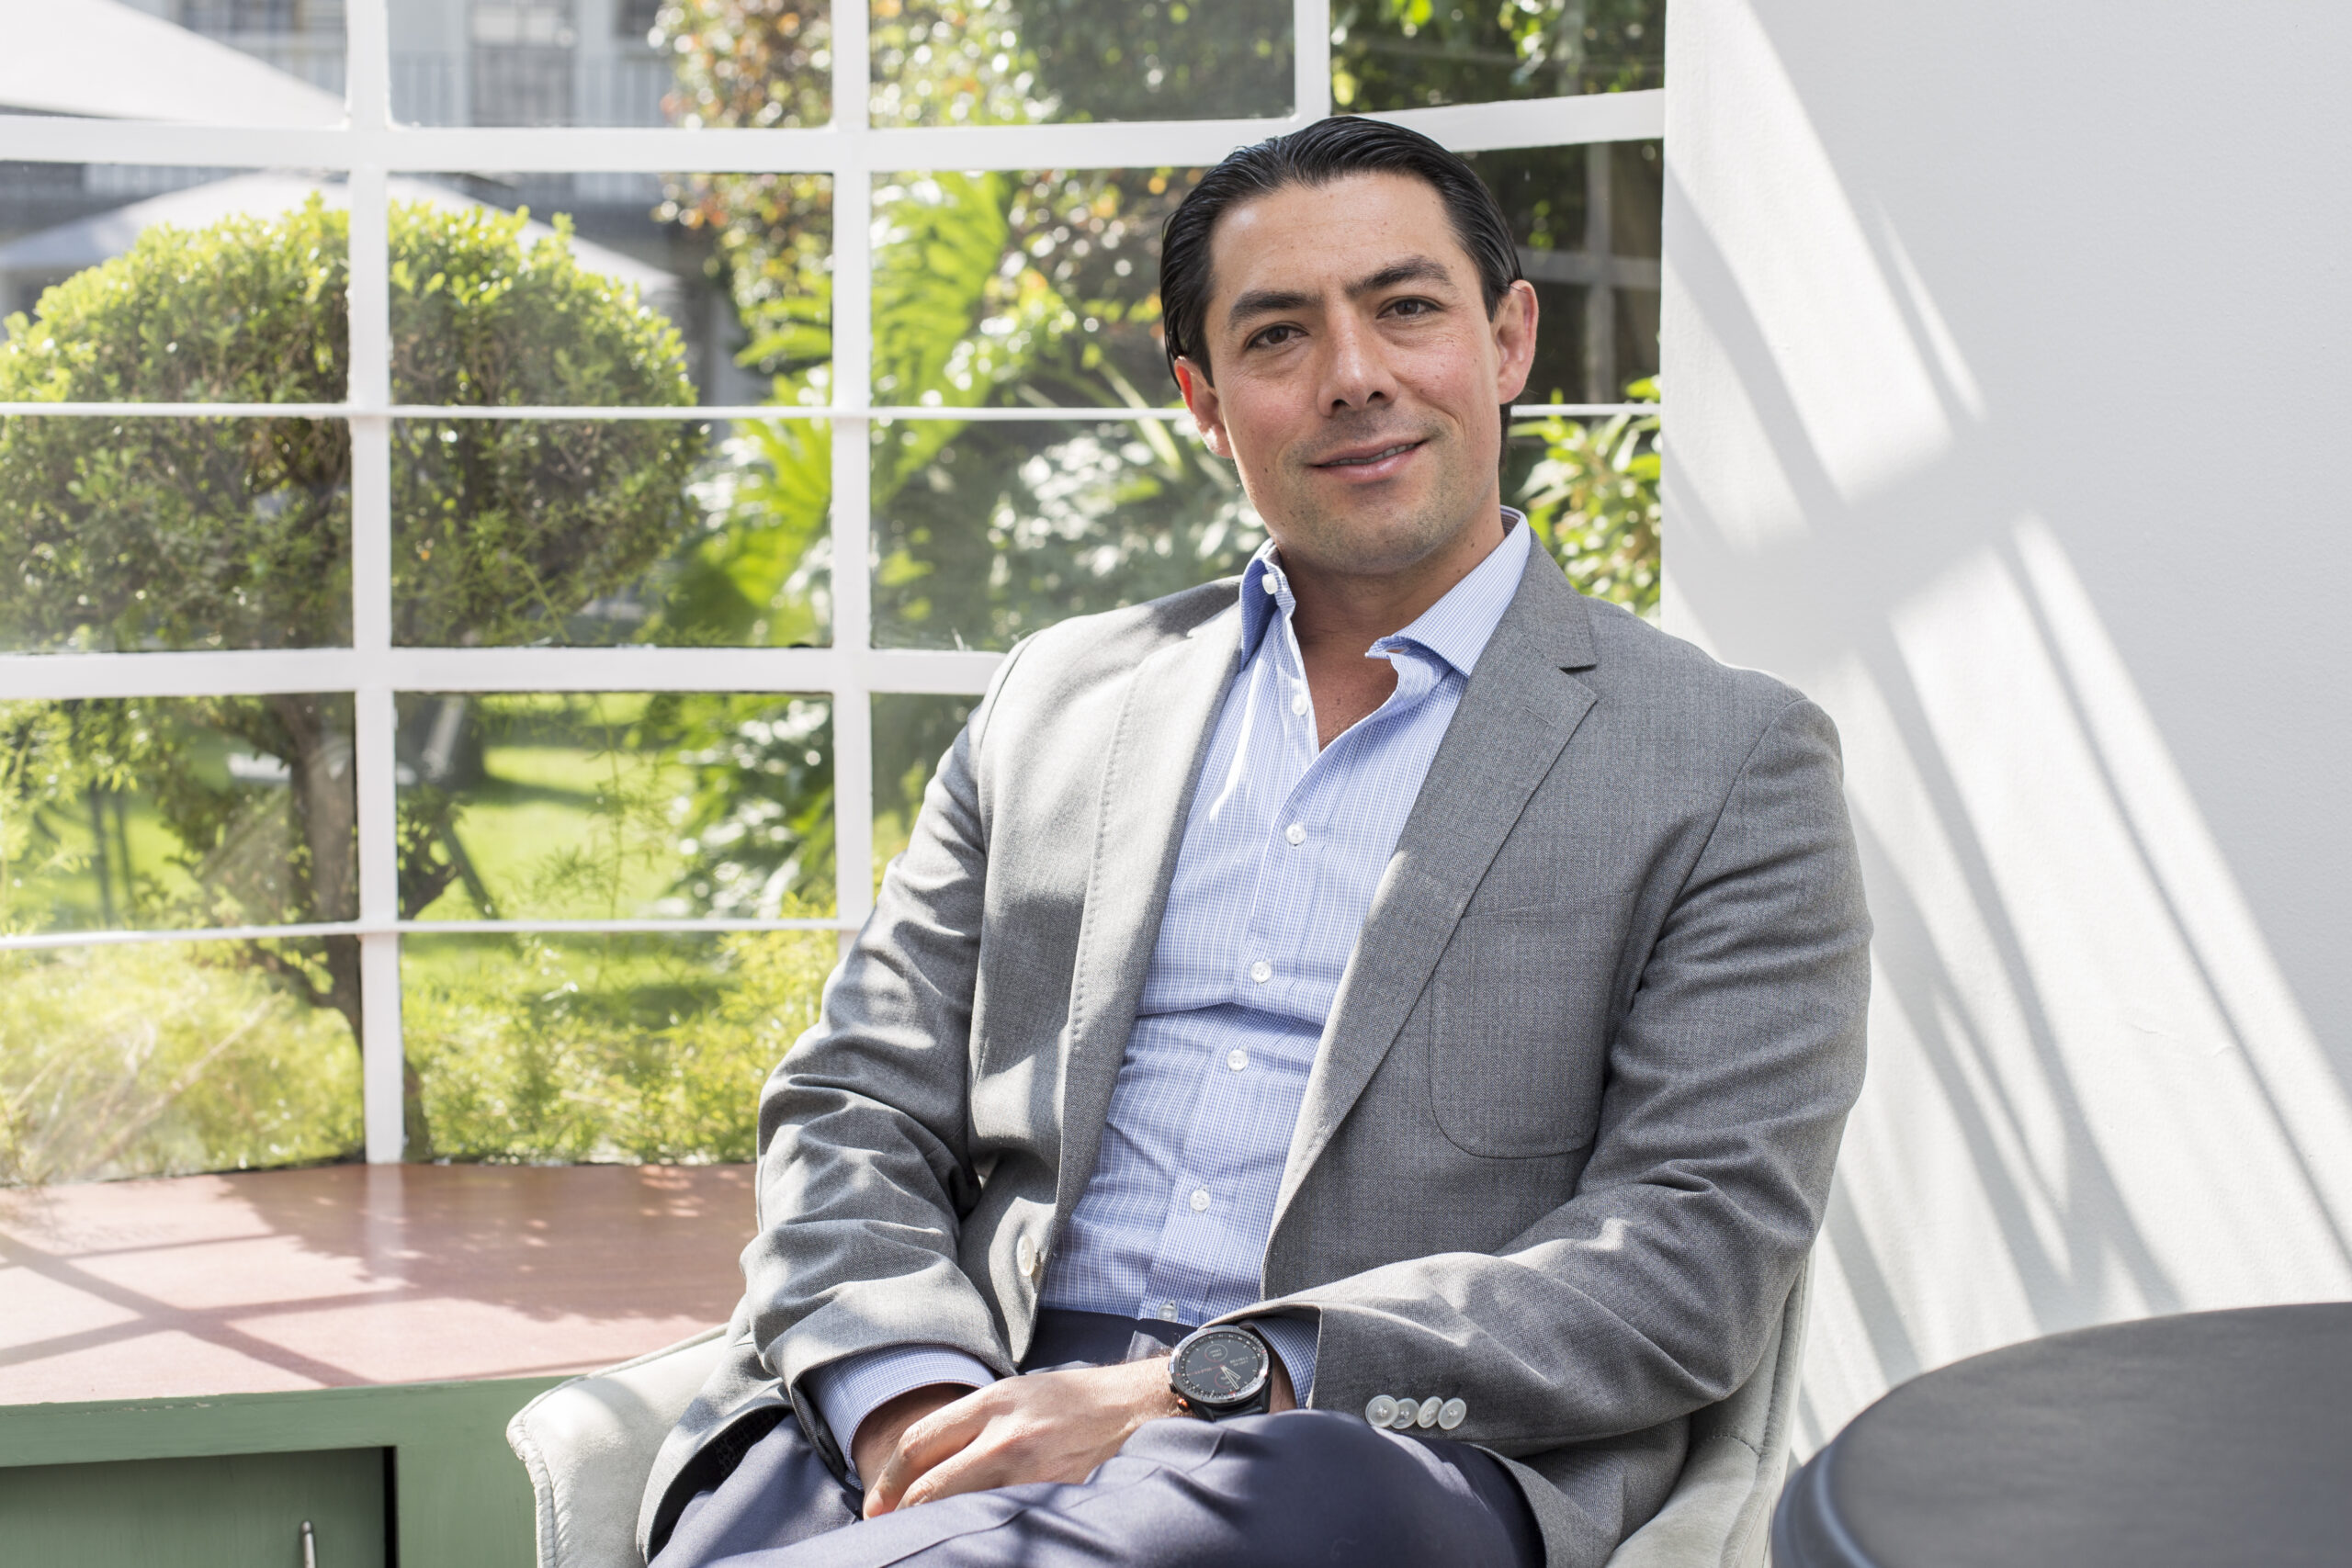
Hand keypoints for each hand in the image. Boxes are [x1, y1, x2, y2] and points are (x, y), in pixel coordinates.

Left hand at [861, 1346, 1296, 1518]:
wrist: (1148, 1405)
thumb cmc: (1085, 1400)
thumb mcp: (1027, 1392)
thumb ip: (982, 1420)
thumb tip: (938, 1460)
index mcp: (994, 1401)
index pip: (917, 1443)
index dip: (889, 1481)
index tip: (877, 1505)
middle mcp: (1006, 1434)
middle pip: (930, 1484)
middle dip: (903, 1513)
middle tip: (892, 1531)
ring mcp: (1033, 1468)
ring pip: (962, 1509)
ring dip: (940, 1528)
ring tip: (931, 1539)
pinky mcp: (1058, 1495)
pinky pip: (1007, 1522)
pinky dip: (986, 1535)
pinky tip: (982, 1541)